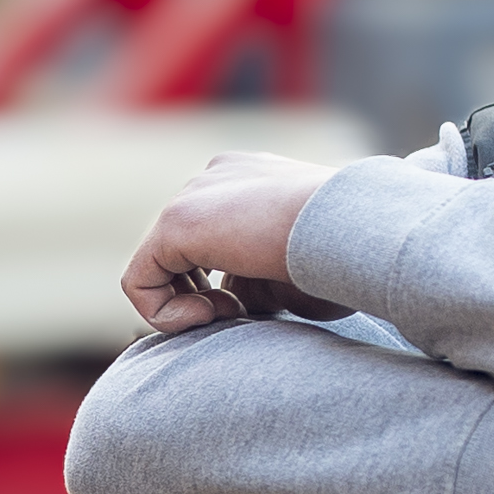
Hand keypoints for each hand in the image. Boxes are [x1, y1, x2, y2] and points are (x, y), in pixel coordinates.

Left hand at [120, 152, 340, 333]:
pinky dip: (165, 313)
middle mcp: (218, 176)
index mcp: (251, 178)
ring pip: (157, 266)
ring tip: (229, 314)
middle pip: (181, 251)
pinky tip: (208, 316)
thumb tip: (232, 299)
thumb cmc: (343, 256)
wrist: (354, 229)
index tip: (255, 305)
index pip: (212, 237)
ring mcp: (193, 194)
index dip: (226, 285)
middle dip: (201, 294)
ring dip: (186, 304)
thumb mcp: (298, 265)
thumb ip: (257, 277)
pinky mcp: (175, 222)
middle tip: (240, 313)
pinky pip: (139, 281)